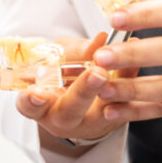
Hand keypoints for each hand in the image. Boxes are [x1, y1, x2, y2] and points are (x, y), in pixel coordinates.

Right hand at [16, 32, 130, 143]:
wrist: (86, 108)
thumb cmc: (63, 80)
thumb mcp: (58, 62)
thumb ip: (74, 51)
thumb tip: (100, 39)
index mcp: (40, 106)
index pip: (28, 106)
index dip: (29, 101)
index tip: (35, 94)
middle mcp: (62, 117)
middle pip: (69, 110)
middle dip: (83, 91)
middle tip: (97, 74)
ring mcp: (91, 123)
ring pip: (101, 113)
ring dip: (114, 92)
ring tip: (115, 71)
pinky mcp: (115, 121)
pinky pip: (125, 106)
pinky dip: (129, 83)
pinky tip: (133, 64)